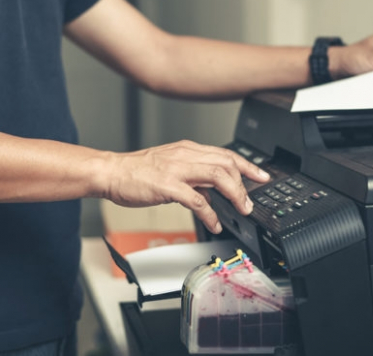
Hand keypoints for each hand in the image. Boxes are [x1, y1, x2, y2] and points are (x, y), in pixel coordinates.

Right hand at [103, 140, 269, 233]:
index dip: (247, 165)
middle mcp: (185, 155)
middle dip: (246, 182)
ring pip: (218, 177)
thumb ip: (192, 176)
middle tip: (252, 200)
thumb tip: (211, 190)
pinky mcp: (169, 186)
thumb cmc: (136, 171)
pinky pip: (198, 200)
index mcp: (187, 149)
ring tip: (240, 210)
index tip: (261, 176)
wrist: (111, 172)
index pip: (225, 153)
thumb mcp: (170, 167)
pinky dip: (211, 214)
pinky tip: (214, 223)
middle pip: (227, 163)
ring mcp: (178, 169)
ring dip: (234, 195)